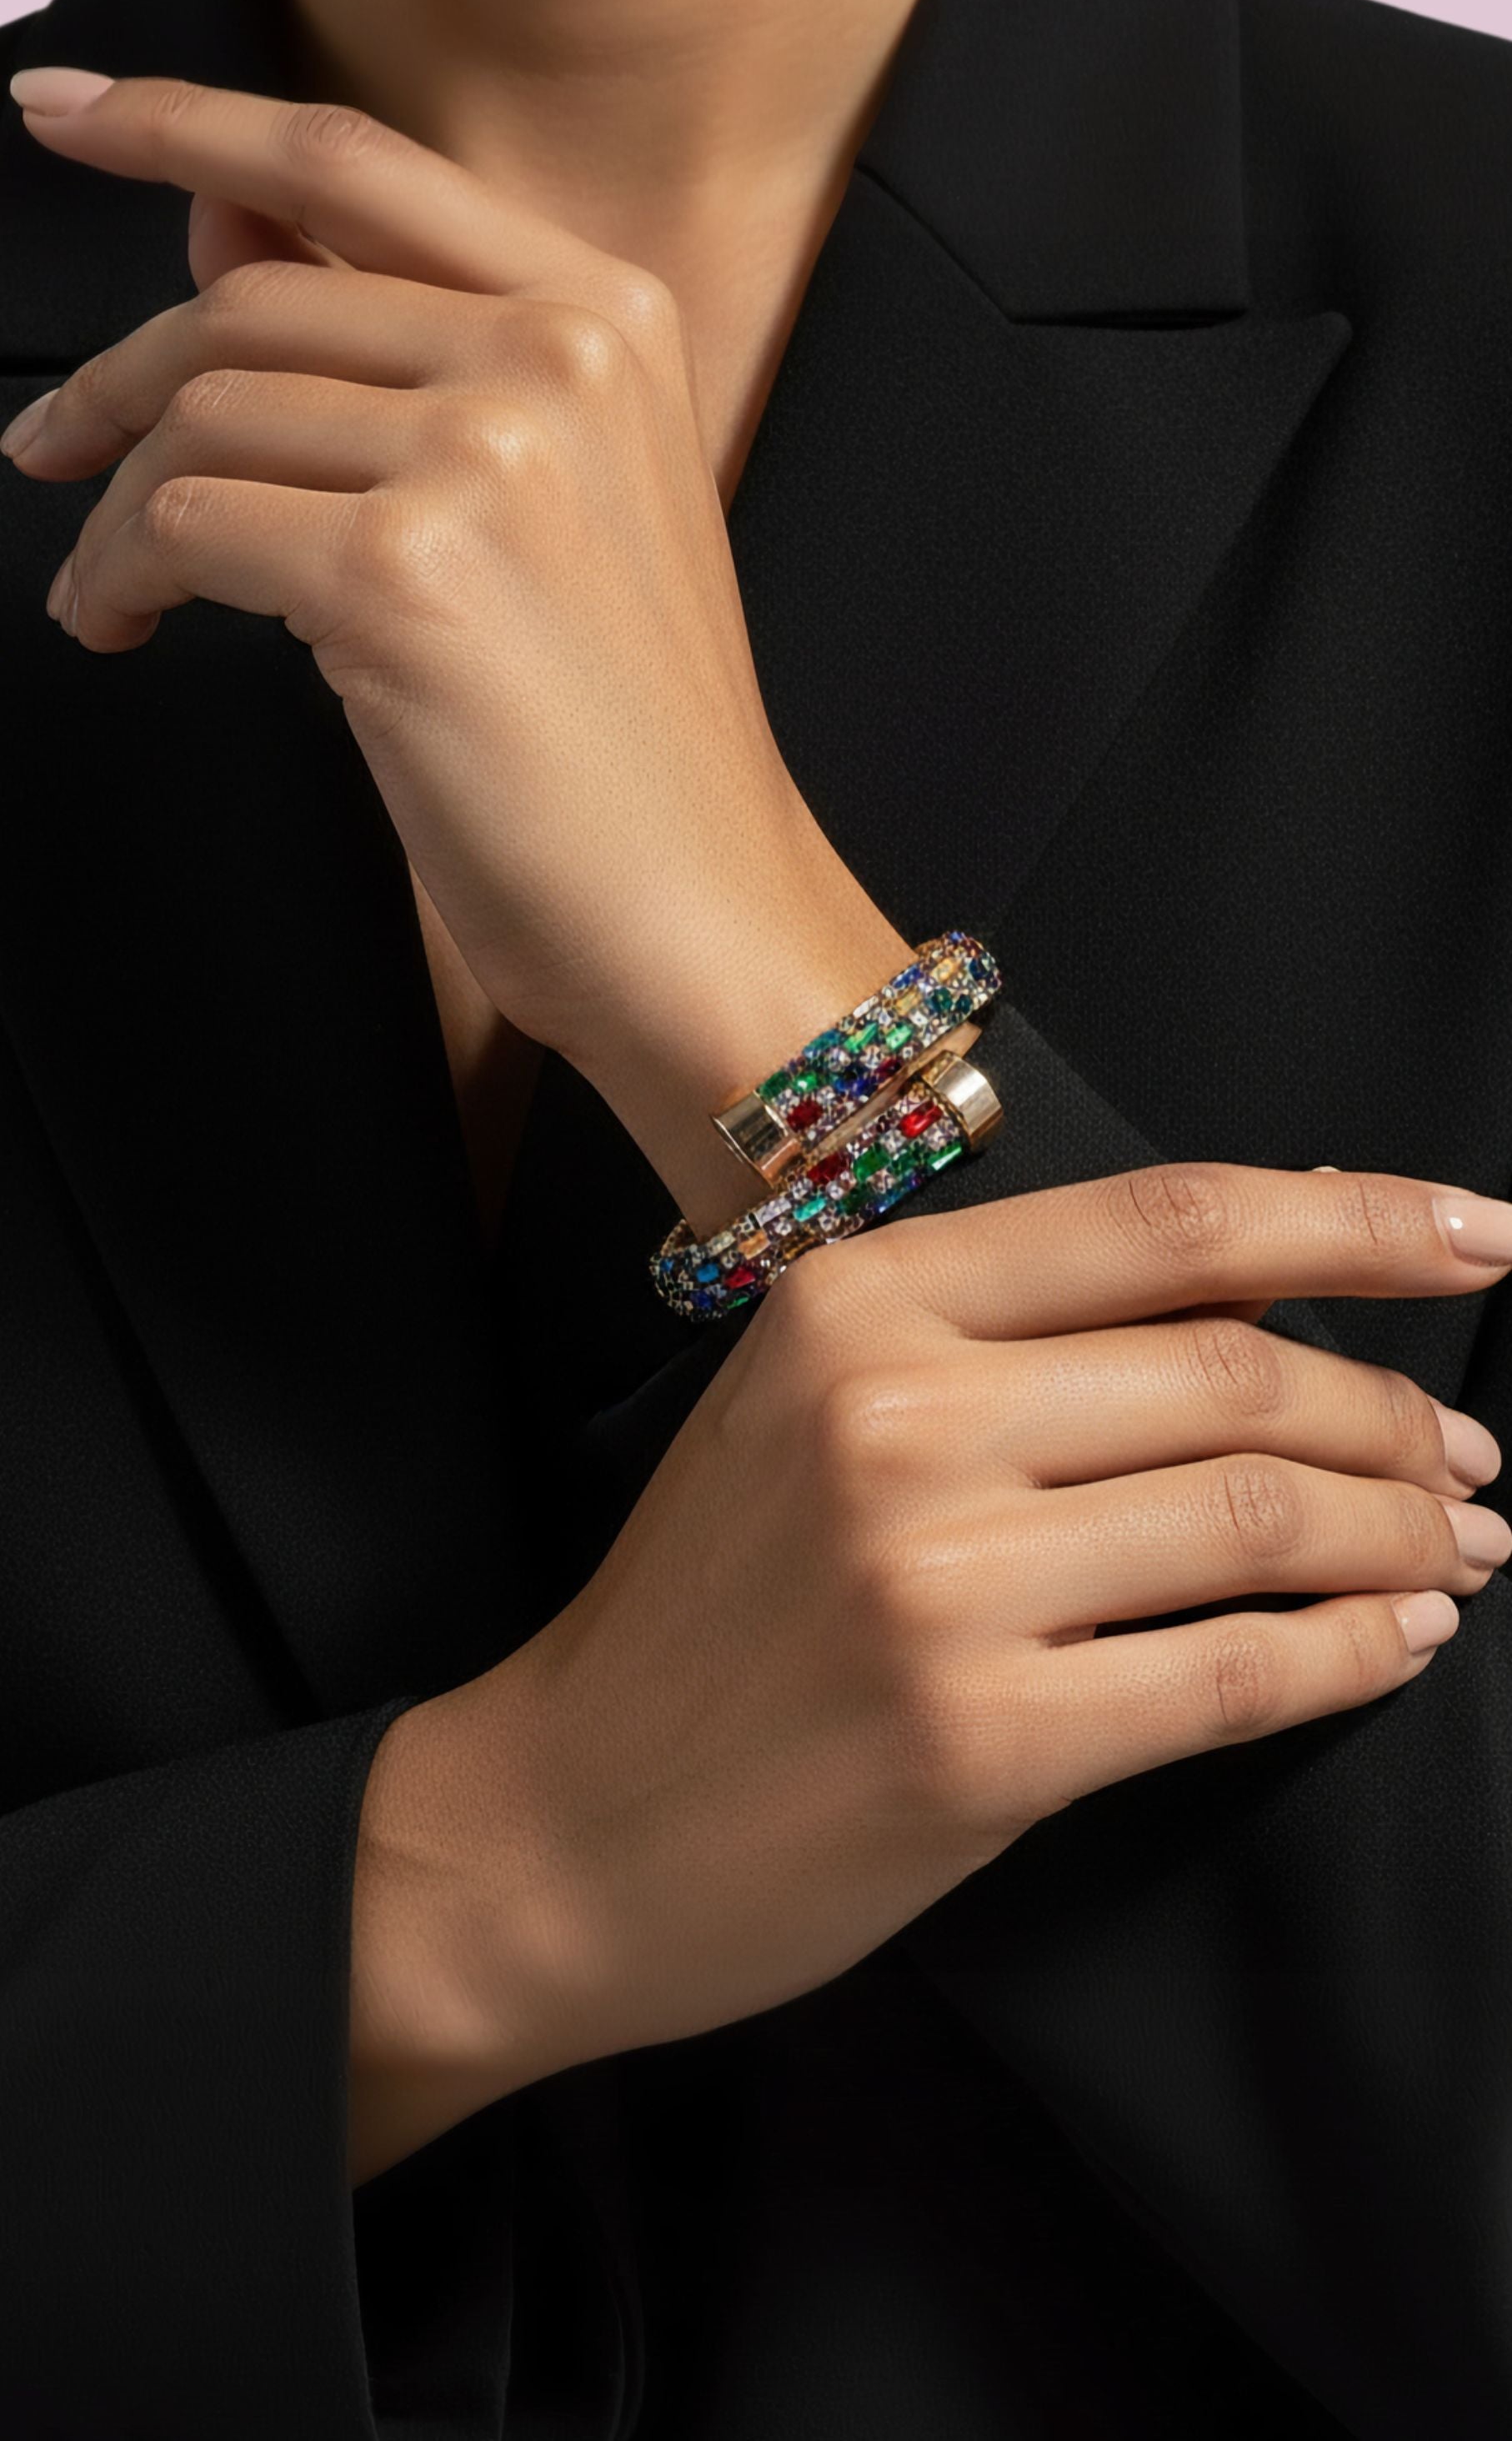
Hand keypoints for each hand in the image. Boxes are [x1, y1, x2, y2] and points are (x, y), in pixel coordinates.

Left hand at [3, 68, 917, 1228]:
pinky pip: (185, 527)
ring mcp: (488, 457)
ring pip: (203, 416)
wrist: (702, 914)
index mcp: (607, 316)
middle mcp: (557, 356)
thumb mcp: (536, 506)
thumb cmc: (624, 743)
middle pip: (250, 302)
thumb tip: (215, 227)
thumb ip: (391, 352)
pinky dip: (120, 577)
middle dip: (118, 381)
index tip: (67, 116)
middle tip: (51, 452)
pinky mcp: (406, 576)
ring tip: (110, 588)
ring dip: (117, 506)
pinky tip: (125, 626)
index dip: (185, 122)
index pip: (352, 165)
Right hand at [355, 1161, 1509, 2111]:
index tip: (1482, 1234)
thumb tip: (1267, 1288)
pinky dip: (1350, 1653)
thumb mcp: (811, 1408)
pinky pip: (1233, 1672)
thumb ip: (1006, 1335)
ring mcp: (938, 1577)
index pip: (1170, 1222)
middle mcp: (898, 1412)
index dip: (1357, 1219)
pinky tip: (1398, 1641)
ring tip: (1461, 1547)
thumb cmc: (709, 1614)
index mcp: (857, 1301)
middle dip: (1398, 1416)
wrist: (566, 1822)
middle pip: (1241, 1369)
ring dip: (1404, 1533)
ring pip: (1259, 1515)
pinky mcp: (983, 1737)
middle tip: (1471, 1458)